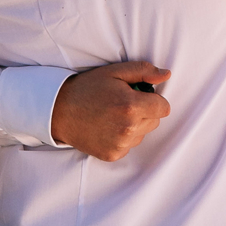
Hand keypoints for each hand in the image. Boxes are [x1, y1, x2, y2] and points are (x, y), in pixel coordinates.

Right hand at [50, 62, 171, 160]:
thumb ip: (143, 71)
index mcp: (131, 106)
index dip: (153, 99)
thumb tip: (166, 75)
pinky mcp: (113, 155)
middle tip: (121, 103)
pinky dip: (122, 137)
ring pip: (143, 134)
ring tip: (111, 115)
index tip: (139, 95)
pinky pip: (129, 145)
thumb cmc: (87, 88)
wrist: (58, 111)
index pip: (164, 107)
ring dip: (134, 125)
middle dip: (144, 111)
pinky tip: (106, 127)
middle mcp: (128, 128)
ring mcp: (121, 144)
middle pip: (155, 121)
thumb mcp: (114, 72)